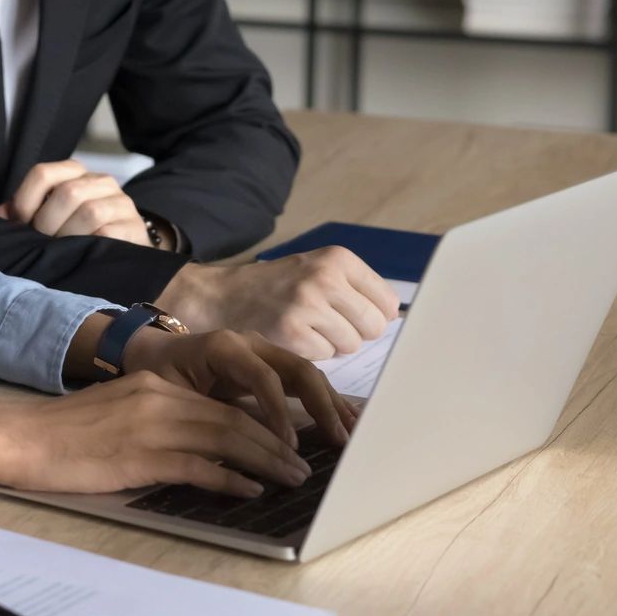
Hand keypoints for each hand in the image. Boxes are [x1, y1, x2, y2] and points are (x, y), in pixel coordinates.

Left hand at [0, 159, 149, 244]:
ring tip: (62, 252)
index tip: (21, 225)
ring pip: (89, 212)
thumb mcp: (52, 217)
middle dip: (48, 223)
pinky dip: (90, 246)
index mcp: (76, 173)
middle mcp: (101, 181)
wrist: (126, 249)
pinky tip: (83, 255)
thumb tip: (2, 213)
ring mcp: (121, 203)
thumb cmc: (80, 233)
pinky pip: (108, 233)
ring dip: (69, 237)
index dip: (25, 201)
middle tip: (43, 244)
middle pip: (67, 192)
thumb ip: (26, 212)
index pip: (43, 173)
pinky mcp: (134, 227)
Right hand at [0, 329, 356, 498]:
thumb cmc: (70, 434)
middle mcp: (164, 399)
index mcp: (161, 387)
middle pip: (237, 418)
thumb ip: (165, 421)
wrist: (25, 438)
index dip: (267, 422)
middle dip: (278, 443)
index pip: (228, 401)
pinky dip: (230, 479)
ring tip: (294, 478)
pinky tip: (250, 490)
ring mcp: (154, 426)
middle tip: (306, 464)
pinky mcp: (142, 456)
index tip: (293, 439)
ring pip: (228, 439)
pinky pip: (199, 467)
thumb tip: (208, 447)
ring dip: (267, 461)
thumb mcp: (124, 414)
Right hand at [156, 246, 400, 359]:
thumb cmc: (276, 288)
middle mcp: (326, 277)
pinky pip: (324, 357)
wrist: (221, 296)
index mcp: (338, 258)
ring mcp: (308, 305)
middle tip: (327, 326)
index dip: (372, 316)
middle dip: (355, 333)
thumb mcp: (316, 271)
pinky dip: (310, 354)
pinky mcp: (292, 333)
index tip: (353, 317)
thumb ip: (356, 289)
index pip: (387, 303)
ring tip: (306, 330)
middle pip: (374, 327)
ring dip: (332, 345)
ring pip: (350, 345)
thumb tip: (395, 319)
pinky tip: (291, 339)